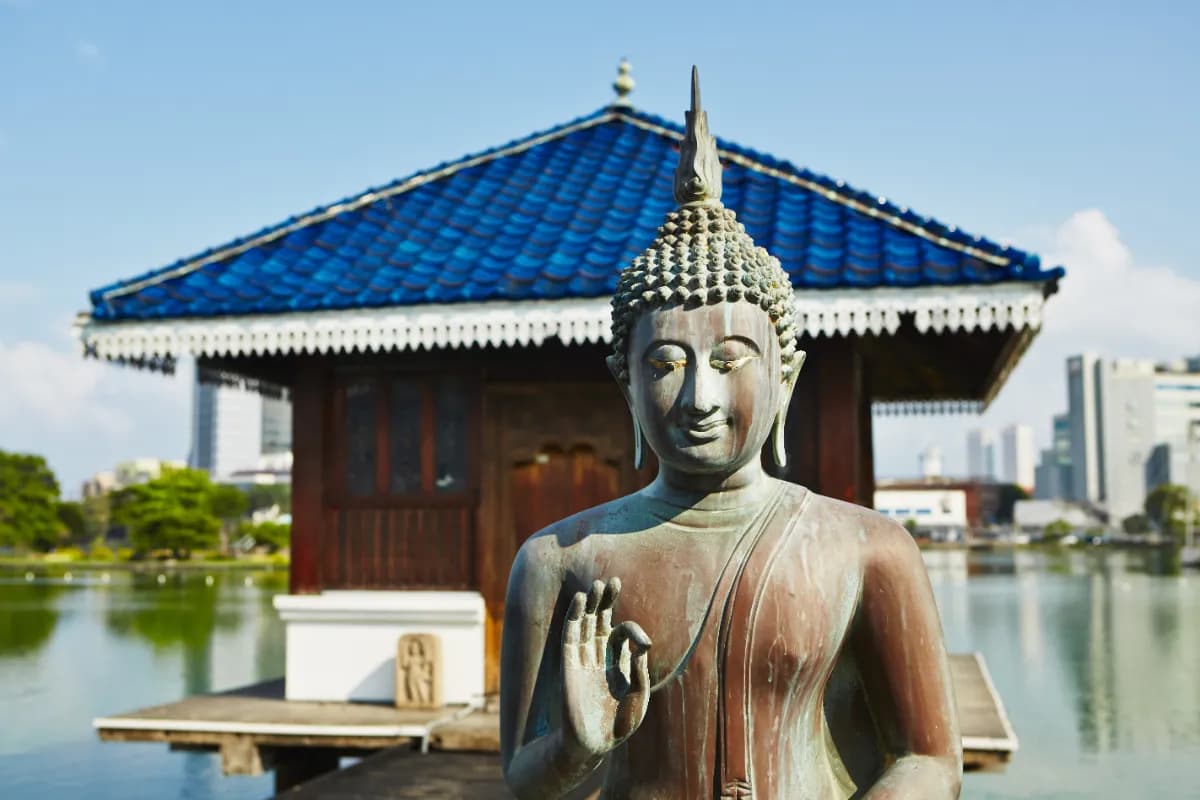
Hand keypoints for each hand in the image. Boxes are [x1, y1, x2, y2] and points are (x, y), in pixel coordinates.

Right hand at [561, 577, 651, 756]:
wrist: (593, 744)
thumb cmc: (618, 724)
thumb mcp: (638, 694)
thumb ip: (640, 668)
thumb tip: (642, 643)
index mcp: (618, 662)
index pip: (622, 633)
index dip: (631, 629)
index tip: (641, 642)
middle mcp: (599, 656)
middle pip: (601, 620)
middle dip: (607, 602)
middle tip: (613, 581)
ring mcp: (583, 659)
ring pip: (585, 623)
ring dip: (591, 604)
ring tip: (597, 585)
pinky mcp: (568, 664)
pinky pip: (570, 634)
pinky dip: (574, 616)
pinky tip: (580, 600)